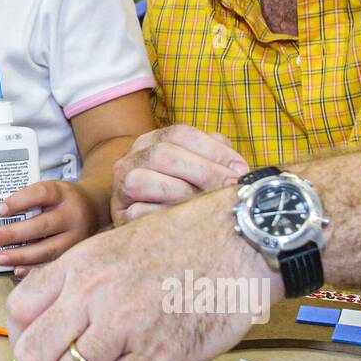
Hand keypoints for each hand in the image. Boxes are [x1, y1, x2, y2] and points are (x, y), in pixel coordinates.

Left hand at [0, 180, 97, 270]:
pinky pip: (53, 263)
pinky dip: (34, 268)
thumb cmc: (63, 200)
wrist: (95, 207)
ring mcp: (77, 236)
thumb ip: (30, 200)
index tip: (0, 210)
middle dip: (14, 234)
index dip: (20, 201)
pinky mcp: (76, 254)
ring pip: (48, 249)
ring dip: (21, 256)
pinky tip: (17, 269)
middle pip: (42, 225)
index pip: (41, 194)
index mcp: (63, 193)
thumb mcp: (52, 190)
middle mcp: (73, 215)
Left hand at [7, 187, 280, 360]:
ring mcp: (123, 325)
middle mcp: (92, 294)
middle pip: (32, 354)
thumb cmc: (183, 240)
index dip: (17, 342)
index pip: (19, 310)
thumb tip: (62, 323)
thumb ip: (84, 280)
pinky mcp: (157, 353)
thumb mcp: (115, 245)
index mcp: (79, 265)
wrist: (238, 239)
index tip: (31, 355)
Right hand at [111, 125, 248, 224]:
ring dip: (181, 193)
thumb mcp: (197, 167)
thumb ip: (215, 156)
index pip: (180, 134)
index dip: (213, 150)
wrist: (149, 226)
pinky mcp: (120, 215)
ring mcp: (121, 187)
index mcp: (151, 141)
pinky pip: (137, 213)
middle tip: (230, 188)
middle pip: (162, 154)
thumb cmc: (182, 192)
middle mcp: (131, 159)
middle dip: (203, 171)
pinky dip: (164, 216)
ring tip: (208, 204)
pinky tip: (187, 221)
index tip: (240, 169)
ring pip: (141, 181)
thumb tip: (237, 167)